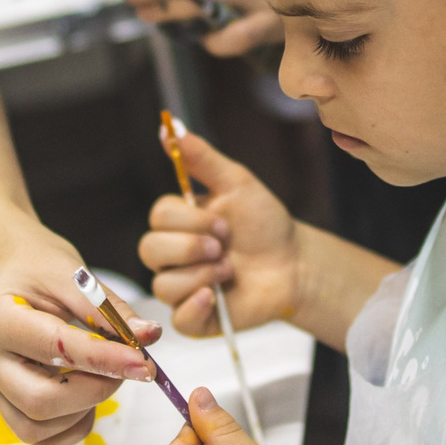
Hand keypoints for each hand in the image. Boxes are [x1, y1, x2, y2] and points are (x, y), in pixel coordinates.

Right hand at [0, 226, 163, 444]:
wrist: (7, 264)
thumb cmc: (38, 265)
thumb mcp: (75, 275)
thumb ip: (110, 311)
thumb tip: (148, 337)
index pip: (55, 349)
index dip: (104, 360)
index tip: (143, 361)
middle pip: (38, 402)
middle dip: (93, 392)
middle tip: (123, 368)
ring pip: (34, 428)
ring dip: (80, 413)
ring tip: (101, 378)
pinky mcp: (6, 400)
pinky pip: (36, 437)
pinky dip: (68, 428)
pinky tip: (85, 398)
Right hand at [141, 126, 300, 337]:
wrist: (295, 263)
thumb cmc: (264, 223)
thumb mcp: (237, 184)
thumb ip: (201, 158)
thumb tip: (169, 125)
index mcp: (178, 223)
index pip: (158, 217)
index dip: (189, 220)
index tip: (224, 222)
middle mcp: (173, 256)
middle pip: (150, 250)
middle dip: (191, 246)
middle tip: (224, 245)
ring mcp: (182, 288)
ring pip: (162, 284)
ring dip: (201, 273)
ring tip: (231, 268)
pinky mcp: (195, 319)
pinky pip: (177, 319)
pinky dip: (195, 306)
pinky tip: (217, 295)